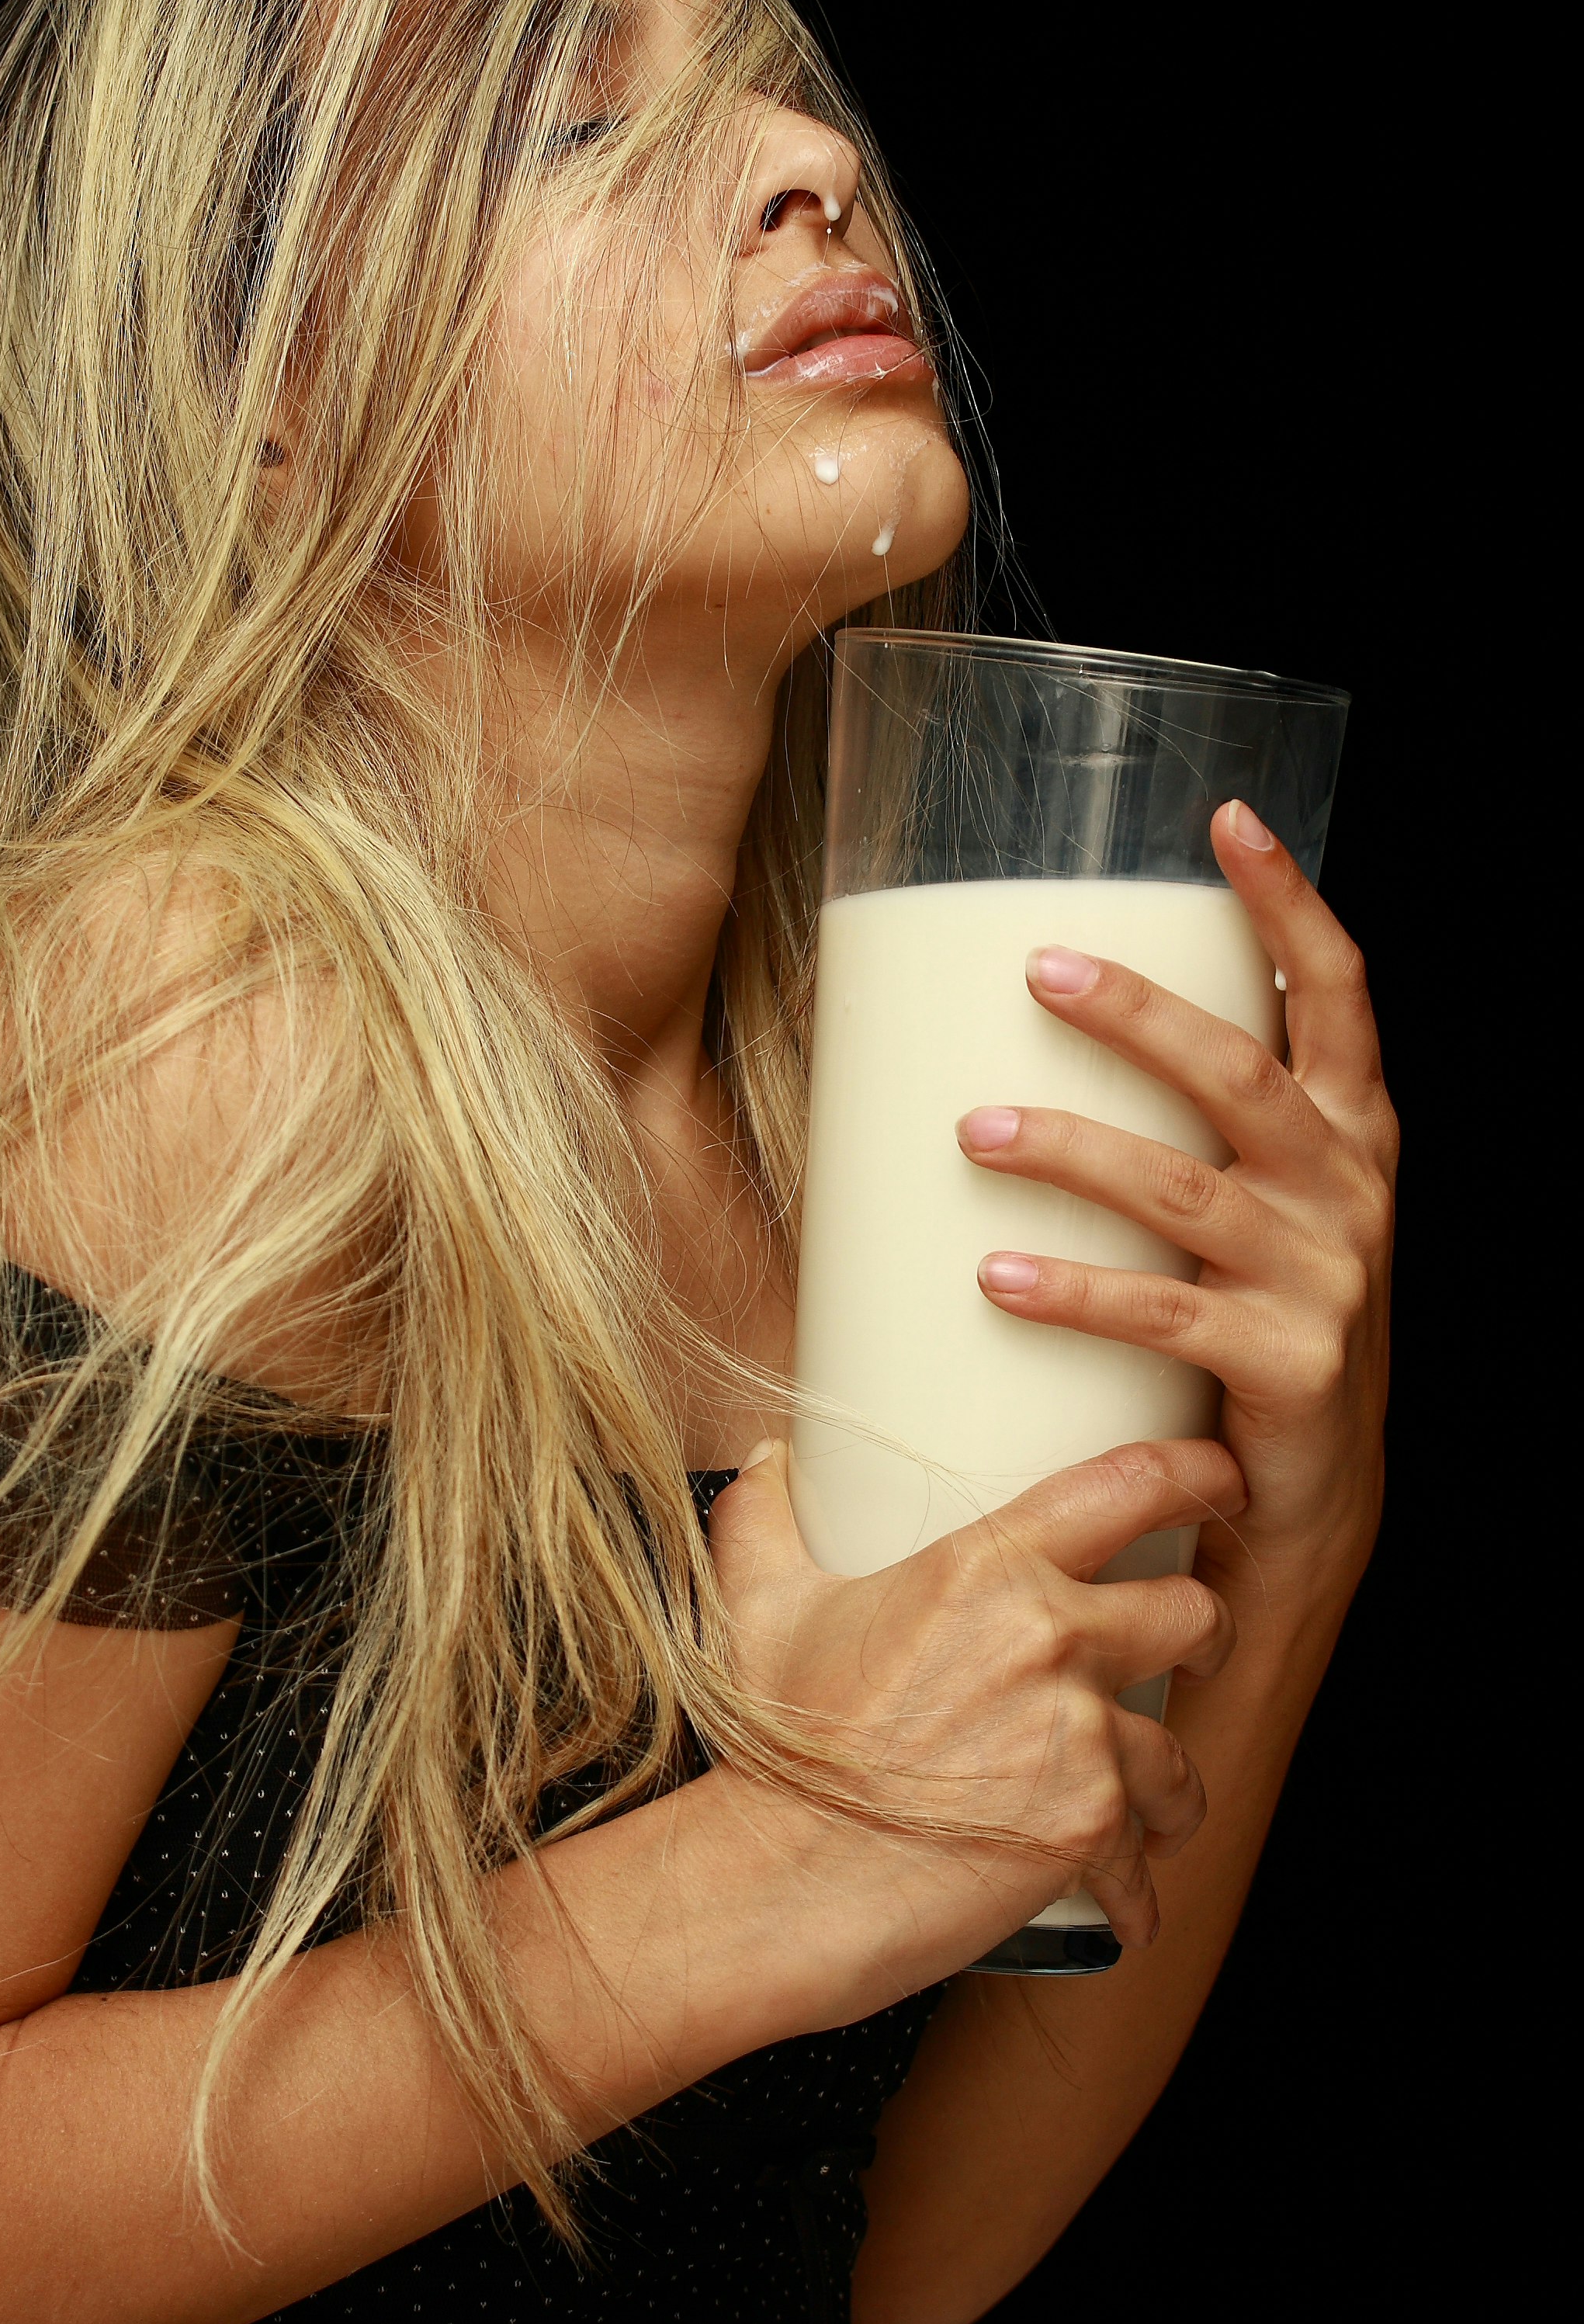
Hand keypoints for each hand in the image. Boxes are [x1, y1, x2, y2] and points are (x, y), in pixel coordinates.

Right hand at [704, 1436, 1244, 2015]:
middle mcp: (1050, 1637)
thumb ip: (766, 1519)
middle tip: (1194, 1656)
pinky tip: (1125, 1903)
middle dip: (1206, 1636)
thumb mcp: (760, 1609)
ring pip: (1181, 1748)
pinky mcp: (1089, 1827)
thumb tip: (765, 1457)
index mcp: (987, 1566)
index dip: (1198, 1474)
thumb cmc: (779, 1741)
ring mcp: (1079, 1734)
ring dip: (1171, 1782)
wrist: (788, 1873)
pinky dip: (1138, 1888)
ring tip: (1155, 1807)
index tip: (1222, 1482)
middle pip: (1194, 1613)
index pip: (1130, 1486)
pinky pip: (1148, 1856)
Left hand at [956, 801, 1395, 1625]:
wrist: (1309, 1505)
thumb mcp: (1253, 1212)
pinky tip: (993, 1273)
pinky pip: (1164, 1311)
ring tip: (974, 1130)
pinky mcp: (1287, 1366)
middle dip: (1137, 1016)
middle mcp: (1348, 1191)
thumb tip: (1045, 1025)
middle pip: (1241, 1073)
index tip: (1228, 818)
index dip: (1289, 901)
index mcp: (1349, 1134)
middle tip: (1034, 970)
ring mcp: (1326, 1279)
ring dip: (1073, 1150)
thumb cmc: (1254, 1328)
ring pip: (1185, 1188)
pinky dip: (1074, 1289)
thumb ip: (1197, 1129)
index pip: (1338, 992)